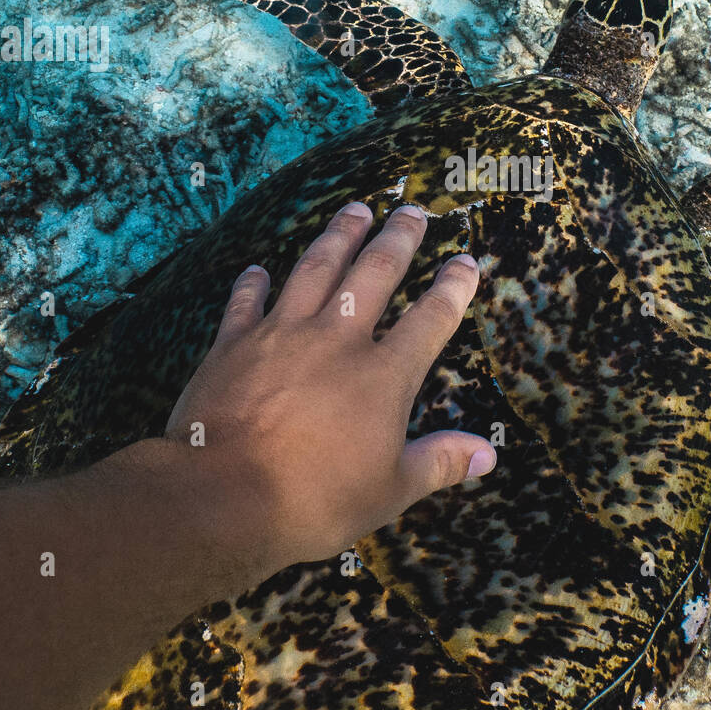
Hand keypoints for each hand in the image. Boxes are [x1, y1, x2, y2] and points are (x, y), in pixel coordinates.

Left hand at [159, 202, 495, 570]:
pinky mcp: (234, 344)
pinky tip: (257, 269)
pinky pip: (247, 302)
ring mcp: (283, 334)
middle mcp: (338, 340)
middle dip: (399, 239)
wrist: (222, 495)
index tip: (466, 261)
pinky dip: (253, 283)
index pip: (430, 319)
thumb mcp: (390, 490)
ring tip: (354, 209)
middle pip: (375, 274)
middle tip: (412, 211)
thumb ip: (439, 463)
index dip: (453, 288)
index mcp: (383, 376)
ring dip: (338, 236)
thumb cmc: (315, 500)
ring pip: (316, 269)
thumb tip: (488, 453)